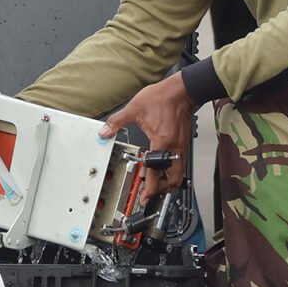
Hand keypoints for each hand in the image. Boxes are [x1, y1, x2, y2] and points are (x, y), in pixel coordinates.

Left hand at [97, 73, 194, 203]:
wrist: (181, 91)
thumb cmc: (162, 98)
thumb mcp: (134, 109)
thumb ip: (117, 121)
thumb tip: (104, 131)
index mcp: (161, 141)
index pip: (156, 172)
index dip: (150, 188)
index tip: (145, 196)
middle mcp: (174, 147)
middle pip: (174, 179)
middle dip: (162, 188)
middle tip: (150, 191)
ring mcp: (181, 146)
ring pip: (179, 173)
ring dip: (168, 180)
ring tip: (155, 181)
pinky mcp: (183, 143)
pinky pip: (180, 163)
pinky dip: (172, 169)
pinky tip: (161, 166)